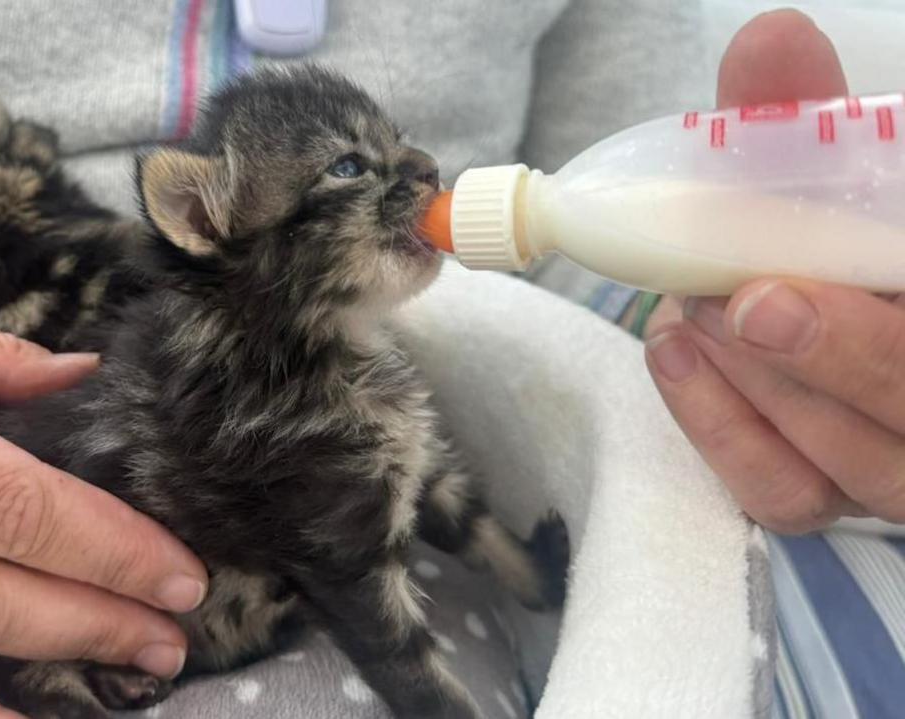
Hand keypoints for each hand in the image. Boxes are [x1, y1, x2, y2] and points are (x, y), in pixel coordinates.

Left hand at [646, 10, 897, 533]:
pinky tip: (672, 354)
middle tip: (739, 301)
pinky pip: (781, 492)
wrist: (807, 278)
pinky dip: (720, 428)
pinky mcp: (824, 492)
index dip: (872, 344)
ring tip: (688, 308)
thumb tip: (770, 39)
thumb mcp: (845, 171)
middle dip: (825, 362)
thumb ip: (808, 119)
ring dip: (756, 385)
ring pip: (843, 465)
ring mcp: (891, 465)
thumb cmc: (841, 229)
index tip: (784, 293)